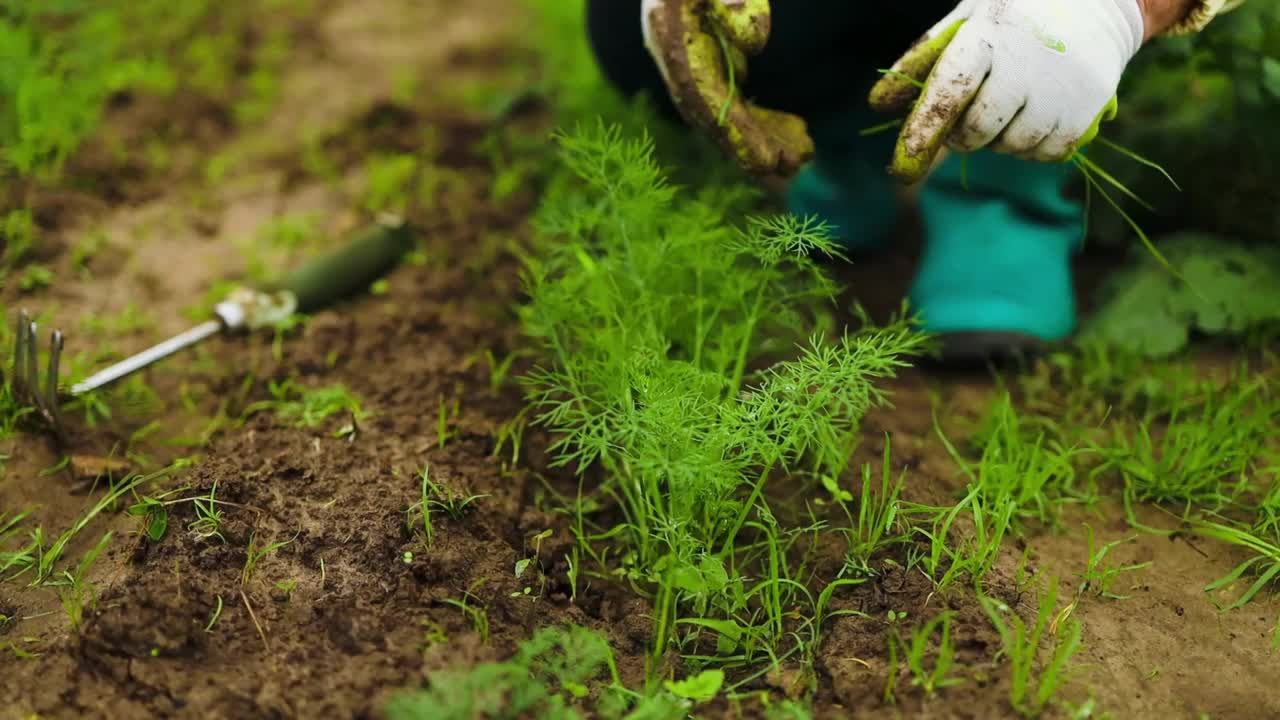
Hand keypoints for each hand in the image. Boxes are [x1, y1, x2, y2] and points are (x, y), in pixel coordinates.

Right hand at [642, 0, 813, 177]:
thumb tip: (755, 44)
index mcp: (673, 37)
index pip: (706, 98)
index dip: (737, 134)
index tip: (767, 161)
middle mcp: (676, 59)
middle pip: (715, 117)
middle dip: (754, 146)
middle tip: (796, 165)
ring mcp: (689, 63)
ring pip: (726, 113)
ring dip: (764, 137)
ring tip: (805, 153)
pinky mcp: (704, 62)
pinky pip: (731, 99)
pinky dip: (761, 119)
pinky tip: (795, 129)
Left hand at [869, 0, 1145, 182]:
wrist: (1095, 4)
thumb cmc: (1013, 18)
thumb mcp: (967, 23)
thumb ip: (922, 63)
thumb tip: (878, 104)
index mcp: (988, 37)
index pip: (950, 90)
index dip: (925, 129)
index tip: (904, 163)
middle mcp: (1025, 66)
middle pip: (977, 131)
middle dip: (964, 136)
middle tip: (970, 117)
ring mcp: (1060, 91)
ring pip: (1010, 148)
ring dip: (1000, 140)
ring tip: (1011, 105)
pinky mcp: (1086, 113)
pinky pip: (1043, 155)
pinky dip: (1032, 147)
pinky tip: (1037, 115)